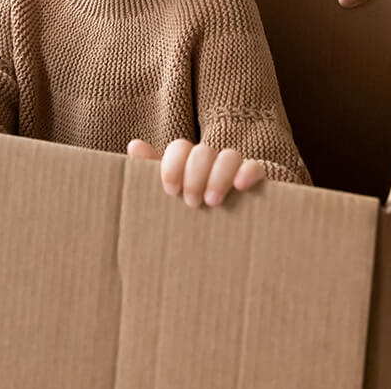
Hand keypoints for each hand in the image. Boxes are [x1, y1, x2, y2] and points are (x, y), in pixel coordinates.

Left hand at [127, 138, 265, 206]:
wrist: (223, 245)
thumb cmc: (191, 214)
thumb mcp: (172, 196)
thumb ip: (151, 174)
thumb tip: (134, 145)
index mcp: (188, 163)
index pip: (180, 148)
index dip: (173, 165)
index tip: (170, 190)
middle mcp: (212, 162)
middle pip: (203, 152)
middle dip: (194, 175)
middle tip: (191, 202)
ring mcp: (235, 170)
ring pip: (229, 156)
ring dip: (219, 176)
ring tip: (213, 202)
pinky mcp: (256, 181)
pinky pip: (256, 166)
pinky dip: (248, 172)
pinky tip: (241, 186)